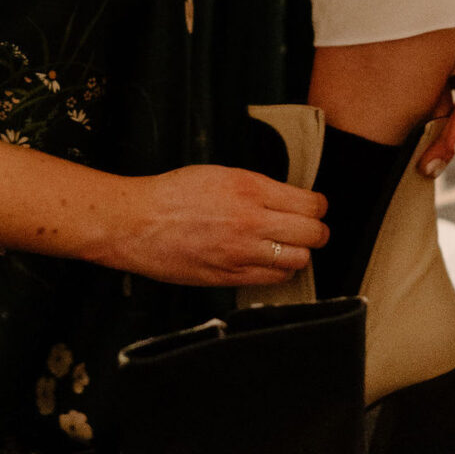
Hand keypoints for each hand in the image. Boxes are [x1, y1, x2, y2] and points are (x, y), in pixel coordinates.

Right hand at [107, 164, 327, 288]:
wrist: (136, 222)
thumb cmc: (171, 194)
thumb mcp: (220, 174)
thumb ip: (257, 187)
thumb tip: (286, 199)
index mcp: (249, 188)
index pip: (310, 204)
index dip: (318, 207)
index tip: (314, 207)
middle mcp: (251, 221)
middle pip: (312, 234)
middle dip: (317, 232)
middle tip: (311, 230)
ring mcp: (241, 253)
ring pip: (298, 260)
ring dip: (299, 253)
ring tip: (289, 247)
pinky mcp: (229, 276)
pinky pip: (273, 279)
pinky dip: (278, 271)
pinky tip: (269, 262)